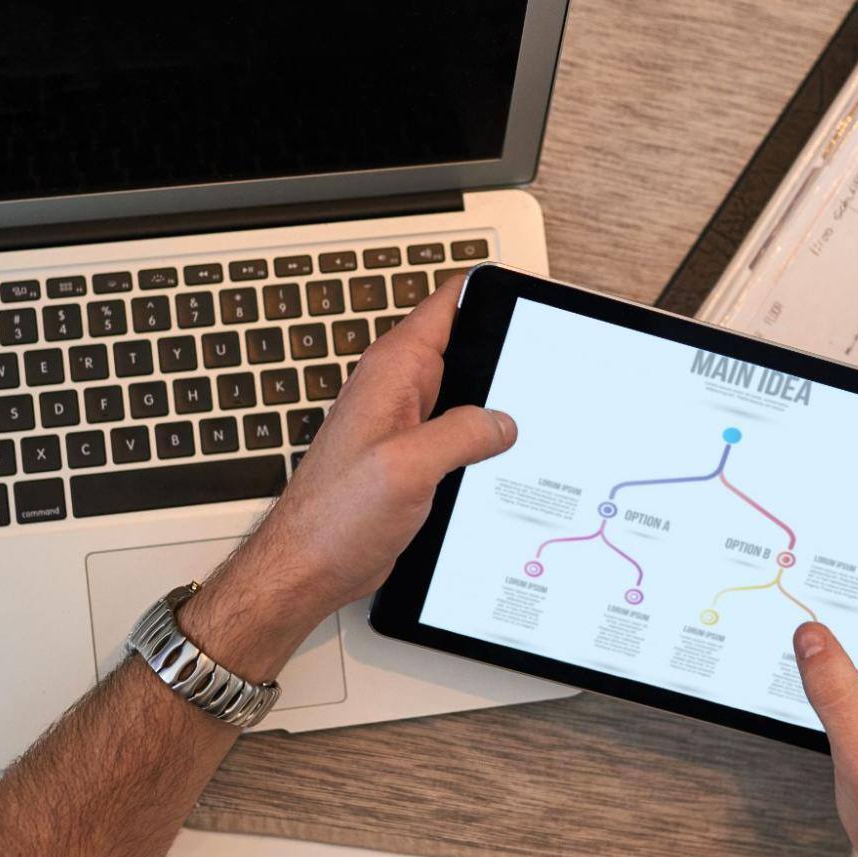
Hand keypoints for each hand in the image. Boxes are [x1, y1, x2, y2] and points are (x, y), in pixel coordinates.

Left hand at [178, 274, 516, 678]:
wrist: (309, 566)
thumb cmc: (334, 516)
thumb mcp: (407, 468)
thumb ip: (461, 433)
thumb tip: (503, 421)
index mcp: (394, 370)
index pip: (450, 303)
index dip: (493, 291)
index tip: (531, 298)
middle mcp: (399, 389)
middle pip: (467, 346)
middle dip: (507, 355)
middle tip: (548, 372)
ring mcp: (407, 423)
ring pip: (468, 395)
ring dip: (497, 407)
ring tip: (536, 420)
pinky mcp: (414, 457)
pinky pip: (460, 434)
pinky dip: (485, 442)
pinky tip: (507, 461)